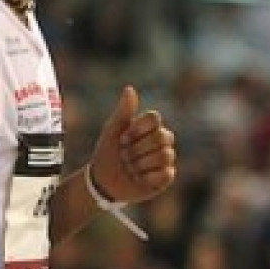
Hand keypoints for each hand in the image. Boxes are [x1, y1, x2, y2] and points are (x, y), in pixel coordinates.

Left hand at [88, 85, 175, 204]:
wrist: (103, 181)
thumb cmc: (108, 152)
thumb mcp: (112, 130)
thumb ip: (123, 111)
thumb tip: (129, 88)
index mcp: (150, 126)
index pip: (154, 118)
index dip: (137, 130)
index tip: (123, 138)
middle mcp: (162, 140)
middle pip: (160, 137)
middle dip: (136, 149)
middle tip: (124, 155)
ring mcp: (166, 159)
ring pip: (164, 155)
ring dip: (140, 164)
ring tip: (130, 168)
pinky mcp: (166, 178)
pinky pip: (165, 174)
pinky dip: (146, 178)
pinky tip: (138, 179)